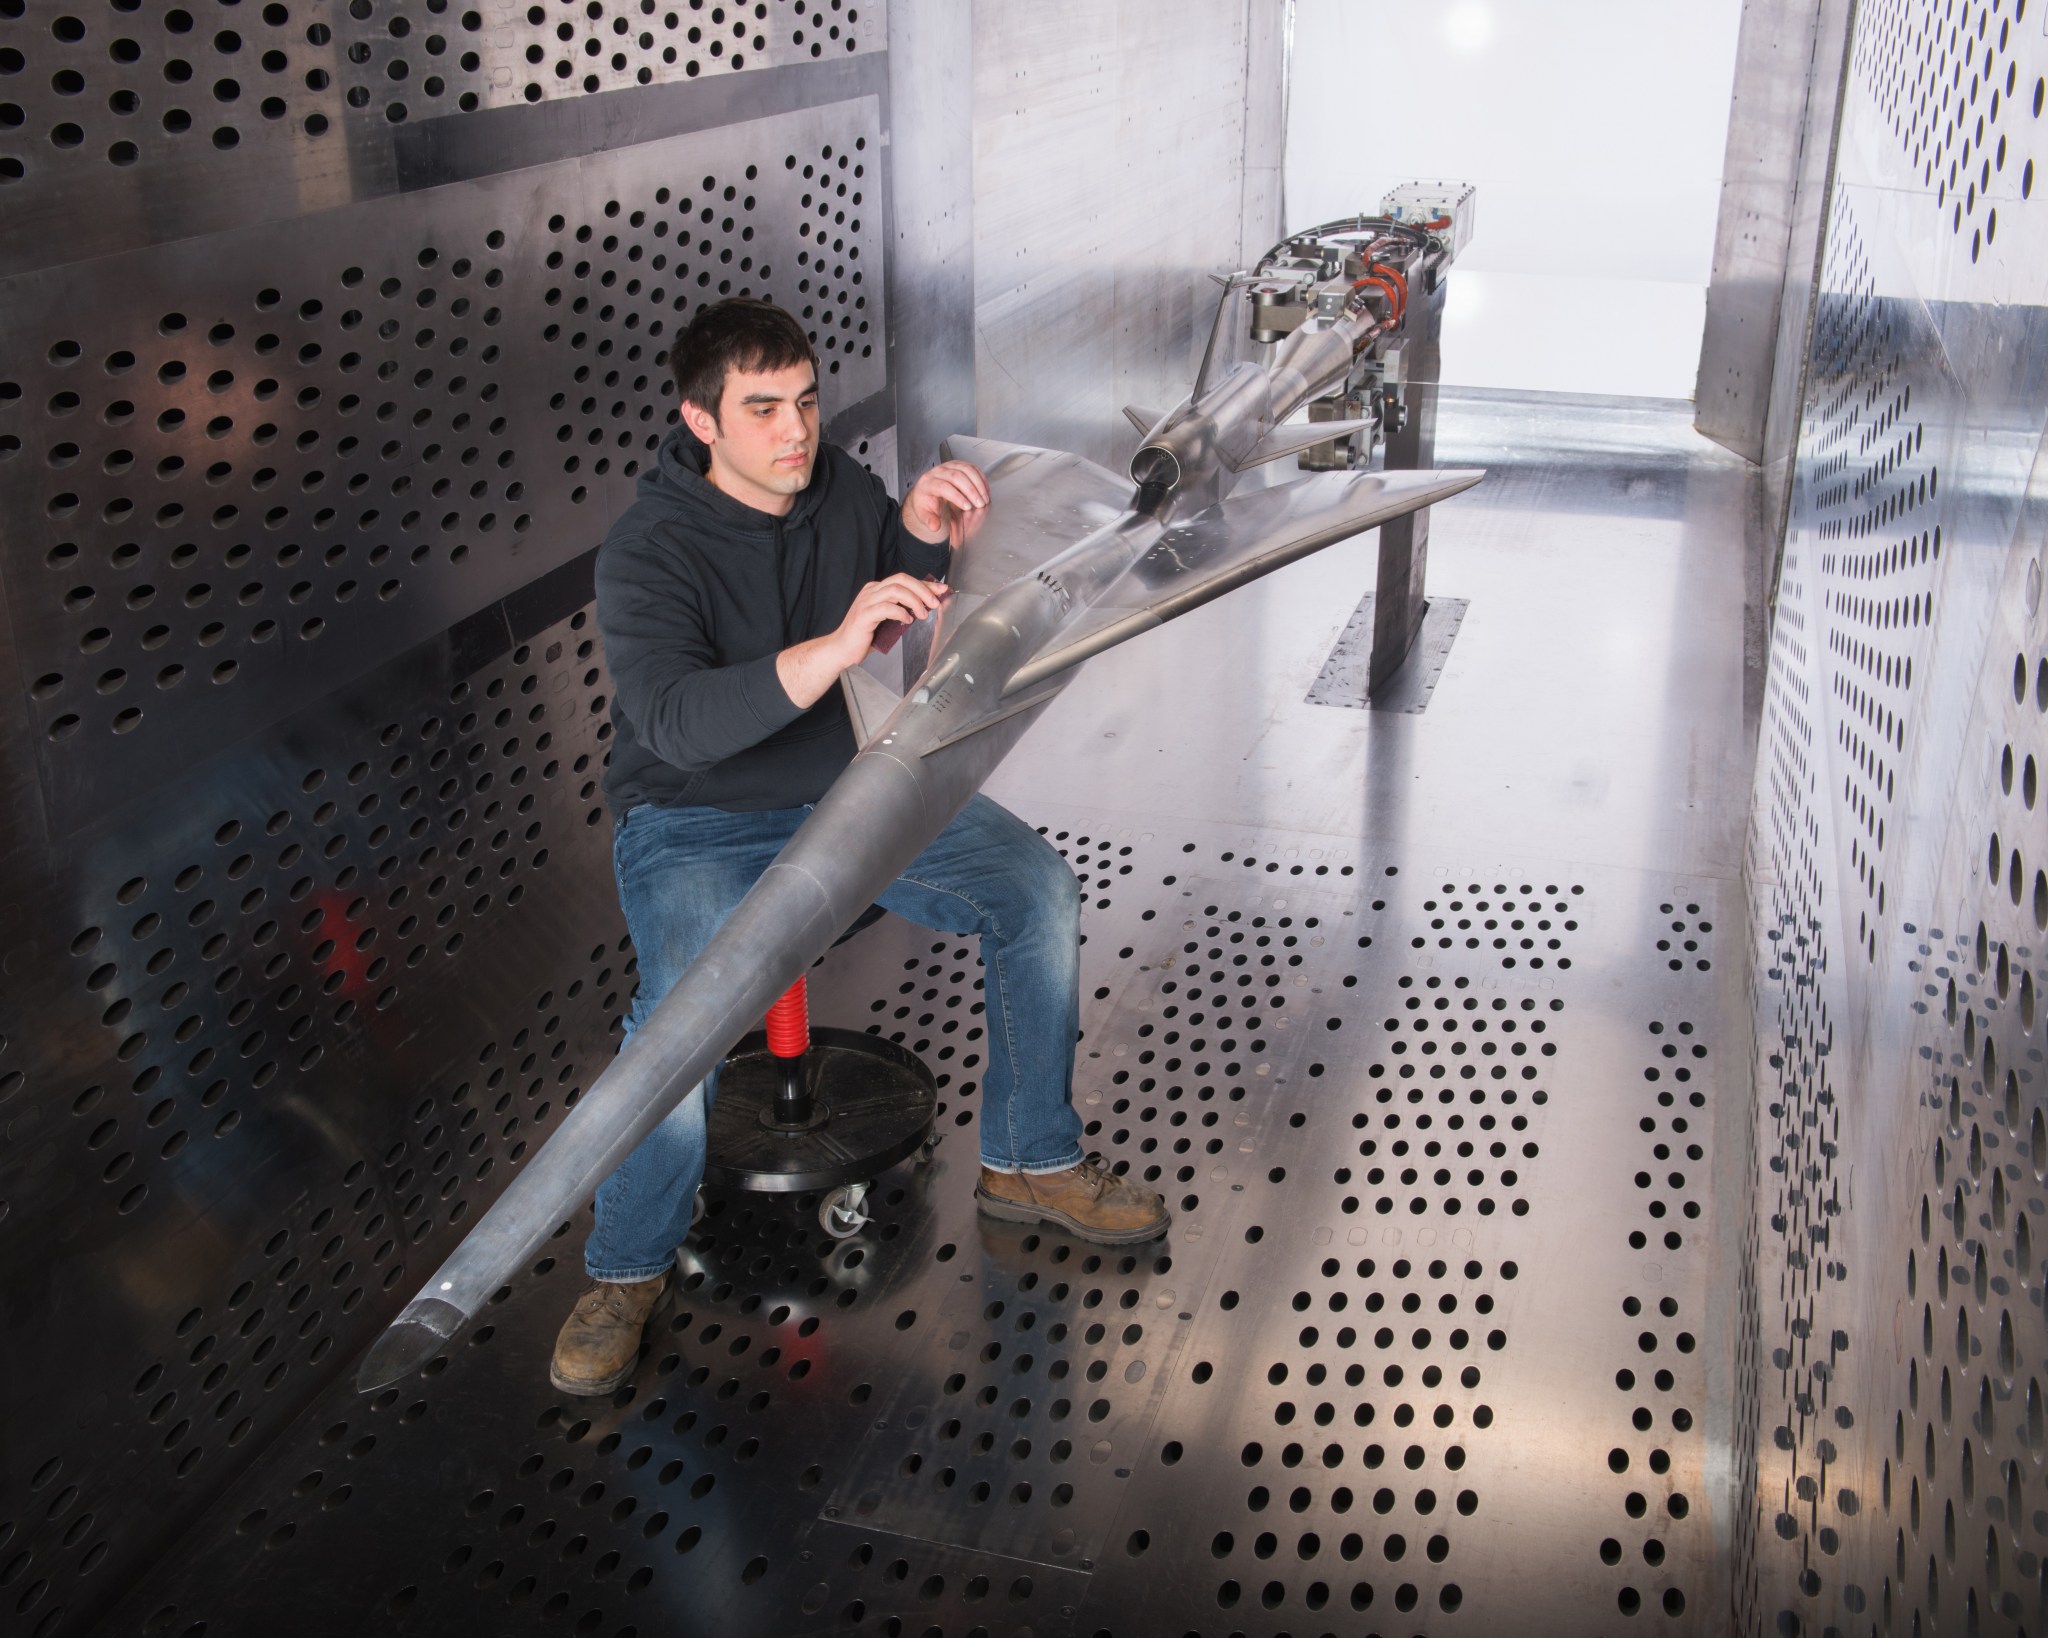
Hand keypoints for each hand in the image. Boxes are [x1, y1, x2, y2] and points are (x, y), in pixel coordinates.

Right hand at [831, 573, 950, 667]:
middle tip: (935, 603)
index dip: (925, 584)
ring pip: (896, 590)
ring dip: (914, 601)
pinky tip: (907, 621)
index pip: (904, 580)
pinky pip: (887, 608)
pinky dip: (901, 613)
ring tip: (923, 614)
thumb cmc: (864, 636)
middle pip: (901, 579)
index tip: (941, 590)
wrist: (842, 650)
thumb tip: (924, 606)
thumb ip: (901, 609)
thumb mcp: (887, 619)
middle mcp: (871, 591)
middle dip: (923, 589)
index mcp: (876, 590)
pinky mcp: (864, 615)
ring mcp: (866, 602)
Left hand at [902, 459, 989, 545]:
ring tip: (985, 498)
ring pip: (966, 469)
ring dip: (978, 484)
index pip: (943, 487)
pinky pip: (972, 468)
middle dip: (971, 491)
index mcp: (927, 483)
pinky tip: (985, 490)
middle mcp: (937, 471)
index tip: (967, 507)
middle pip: (956, 476)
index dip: (957, 497)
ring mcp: (948, 466)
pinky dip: (981, 478)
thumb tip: (934, 526)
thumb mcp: (924, 514)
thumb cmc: (926, 503)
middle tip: (980, 504)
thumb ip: (929, 521)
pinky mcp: (958, 465)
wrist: (926, 492)